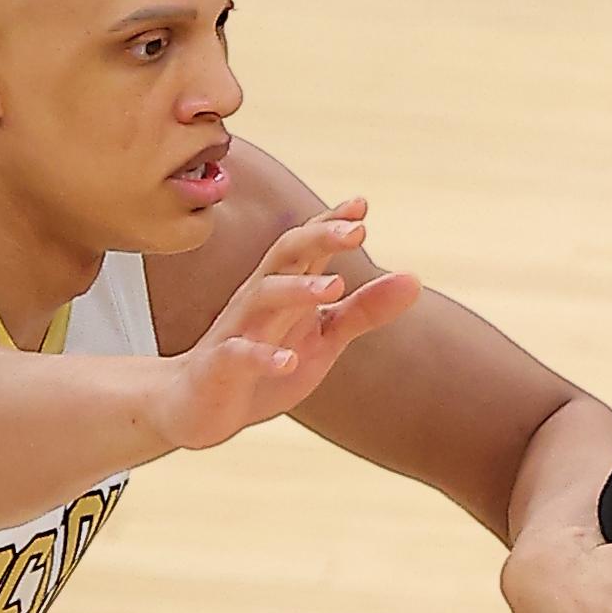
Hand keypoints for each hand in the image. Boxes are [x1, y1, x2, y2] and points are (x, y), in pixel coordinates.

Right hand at [154, 199, 420, 450]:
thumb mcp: (323, 338)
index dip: (331, 222)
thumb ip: (363, 310)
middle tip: (358, 232)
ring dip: (297, 288)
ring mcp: (236, 330)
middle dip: (319, 238)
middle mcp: (258, 299)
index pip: (307, 244)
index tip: (361, 205)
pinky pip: (237, 355)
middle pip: (285, 255)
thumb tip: (414, 279)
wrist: (198, 407)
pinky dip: (263, 356)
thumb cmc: (265, 364)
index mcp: (285, 288)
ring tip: (333, 286)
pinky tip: (288, 362)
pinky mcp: (219, 367)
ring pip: (262, 296)